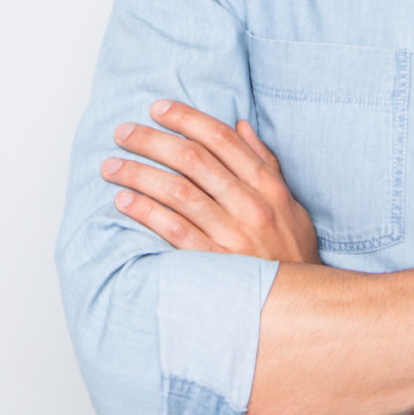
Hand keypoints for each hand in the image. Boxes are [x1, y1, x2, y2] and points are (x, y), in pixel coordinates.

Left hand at [101, 99, 321, 263]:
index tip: (159, 108)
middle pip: (194, 160)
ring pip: (178, 192)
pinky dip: (147, 212)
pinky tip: (124, 201)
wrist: (301, 306)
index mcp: (268, 187)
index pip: (222, 140)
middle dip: (153, 141)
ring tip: (112, 165)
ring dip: (140, 174)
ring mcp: (232, 235)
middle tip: (123, 131)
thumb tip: (241, 126)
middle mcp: (250, 206)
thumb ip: (266, 163)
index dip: (187, 119)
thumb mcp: (290, 203)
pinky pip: (174, 231)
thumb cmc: (292, 252)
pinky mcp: (213, 264)